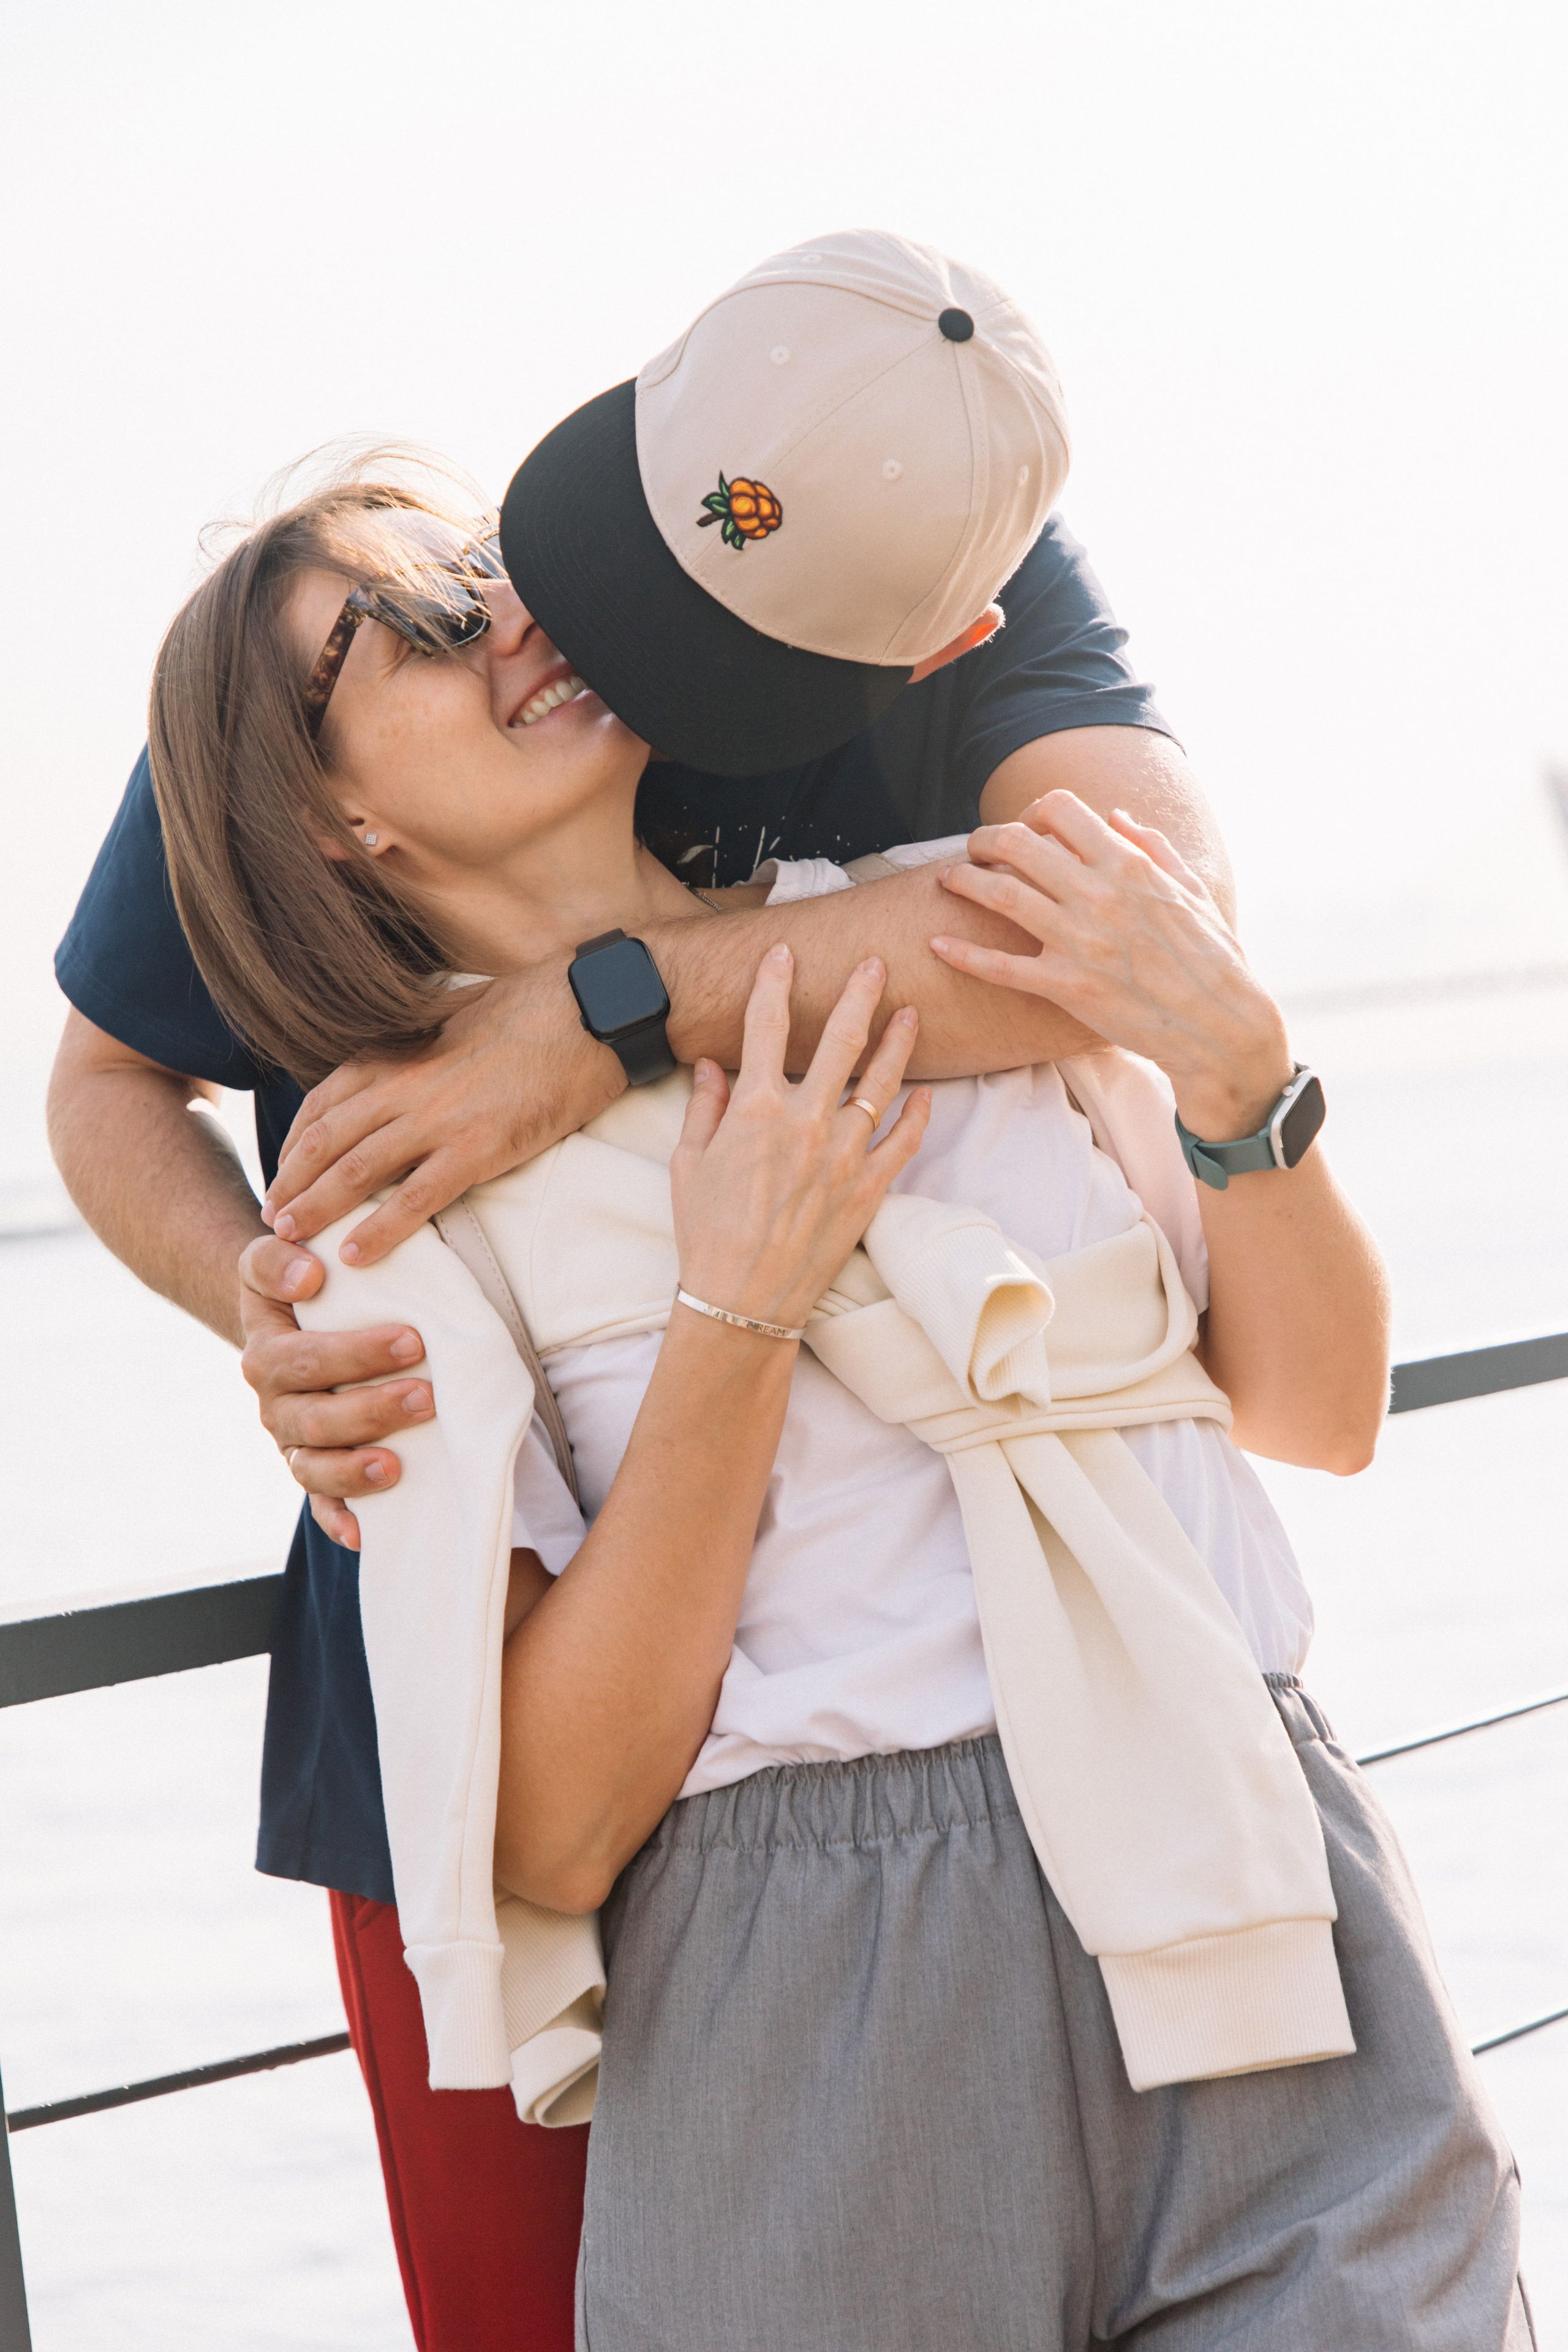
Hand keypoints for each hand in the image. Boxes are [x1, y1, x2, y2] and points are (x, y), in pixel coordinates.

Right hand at [239, 1234, 435, 1550]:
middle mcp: (274, 1405)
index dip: (353, 1354)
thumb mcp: (274, 1260)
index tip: (412, 1339)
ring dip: (355, 1469)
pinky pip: (319, 1505)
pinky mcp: (311, 1470)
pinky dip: (339, 1522)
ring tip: (398, 1465)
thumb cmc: (298, 1285)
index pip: (304, 1359)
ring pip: (314, 1468)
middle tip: (427, 1395)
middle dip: (372, 1410)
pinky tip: (365, 1535)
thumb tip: (308, 1273)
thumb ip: (277, 1257)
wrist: (285, 1320)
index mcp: (266, 1355)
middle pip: (314, 1418)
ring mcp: (292, 1443)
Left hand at [262, 967, 625, 1268]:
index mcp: (401, 1053)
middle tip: (270, 1217)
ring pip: (356, 1170)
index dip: (296, 1140)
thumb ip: (421, 1045)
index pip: (325, 1099)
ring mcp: (439, 1118)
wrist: (589, 1011)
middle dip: (291, 1181)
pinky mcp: (478, 1148)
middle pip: (326, 1140)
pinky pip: (416, 1198)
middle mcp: (407, 1085)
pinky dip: (379, 1229)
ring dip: (316, 1208)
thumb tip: (408, 1060)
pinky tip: (355, 1256)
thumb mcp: (456, 1015)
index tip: (284, 1170)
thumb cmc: (533, 1009)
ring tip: (288, 1240)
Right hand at [670, 947, 929, 1333]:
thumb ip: (704, 1107)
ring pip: (883, 1083)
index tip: (783, 953)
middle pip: (840, 1039)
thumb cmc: (707, 1233)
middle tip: (875, 964)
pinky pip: (904, 1140)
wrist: (743, 1298)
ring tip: (912, 1013)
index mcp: (755, 1110)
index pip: (765, 1026)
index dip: (774, 982)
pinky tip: (925, 1095)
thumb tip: (710, 1066)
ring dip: (898, 1042)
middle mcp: (806, 1122)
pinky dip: (918, 1115)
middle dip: (859, 994)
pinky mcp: (870, 1187)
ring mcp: (844, 1153)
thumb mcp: (689, 1165)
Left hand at [931, 790, 1292, 1137]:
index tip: (1024, 827)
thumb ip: (1152, 846)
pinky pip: (999, 967)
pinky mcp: (1066, 987)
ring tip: (947, 880)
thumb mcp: (1191, 889)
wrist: (1219, 1025)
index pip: (1060, 810)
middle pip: (1017, 844)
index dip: (1032, 812)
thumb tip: (1115, 816)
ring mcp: (1079, 941)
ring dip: (963, 881)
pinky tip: (936, 944)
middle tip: (972, 848)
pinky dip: (962, 953)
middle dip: (985, 839)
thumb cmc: (1211, 956)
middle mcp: (1098, 894)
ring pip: (999, 895)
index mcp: (1128, 864)